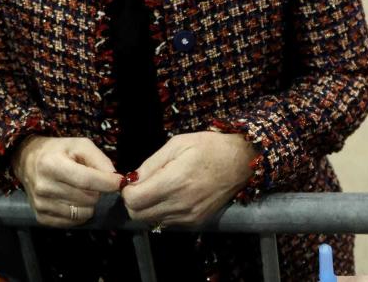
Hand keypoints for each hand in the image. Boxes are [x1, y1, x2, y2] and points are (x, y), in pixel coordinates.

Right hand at [11, 135, 121, 226]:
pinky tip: (71, 200)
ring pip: (83, 213)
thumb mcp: (79, 145)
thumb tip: (115, 179)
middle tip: (91, 182)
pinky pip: (73, 222)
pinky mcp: (41, 217)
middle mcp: (44, 187)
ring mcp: (41, 204)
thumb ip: (99, 159)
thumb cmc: (57, 151)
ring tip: (80, 190)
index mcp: (52, 165)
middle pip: (88, 198)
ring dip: (88, 203)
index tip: (119, 182)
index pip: (87, 180)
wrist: (26, 160)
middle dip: (96, 190)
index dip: (107, 183)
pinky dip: (78, 212)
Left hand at [121, 132, 255, 225]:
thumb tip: (131, 179)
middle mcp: (181, 204)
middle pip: (138, 214)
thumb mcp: (177, 144)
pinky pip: (167, 223)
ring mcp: (189, 217)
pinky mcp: (197, 222)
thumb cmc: (209, 147)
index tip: (132, 179)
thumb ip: (151, 164)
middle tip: (141, 185)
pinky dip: (161, 212)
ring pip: (151, 221)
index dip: (127, 190)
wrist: (241, 162)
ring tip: (157, 188)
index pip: (134, 200)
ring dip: (147, 207)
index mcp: (174, 182)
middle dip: (133, 201)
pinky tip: (170, 196)